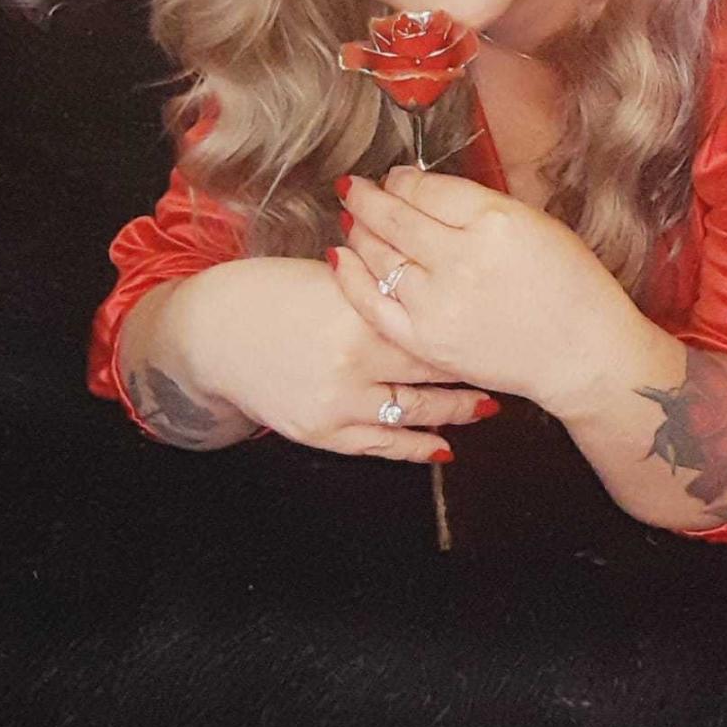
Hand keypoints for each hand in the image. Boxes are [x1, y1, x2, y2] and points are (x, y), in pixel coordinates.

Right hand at [180, 256, 496, 461]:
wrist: (215, 333)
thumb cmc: (276, 293)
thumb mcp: (335, 278)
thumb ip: (386, 287)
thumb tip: (441, 279)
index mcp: (361, 313)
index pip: (434, 324)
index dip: (474, 329)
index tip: (505, 326)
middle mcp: (355, 361)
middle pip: (434, 370)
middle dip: (477, 370)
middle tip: (511, 367)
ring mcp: (339, 402)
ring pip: (416, 412)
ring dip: (457, 410)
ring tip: (488, 405)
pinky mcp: (322, 432)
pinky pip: (382, 445)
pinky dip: (416, 447)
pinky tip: (444, 445)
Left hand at [330, 167, 645, 407]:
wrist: (581, 353)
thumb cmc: (571, 286)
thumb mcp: (536, 223)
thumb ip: (479, 206)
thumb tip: (426, 192)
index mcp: (494, 221)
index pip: (426, 188)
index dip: (403, 179)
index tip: (396, 177)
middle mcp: (461, 258)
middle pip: (394, 216)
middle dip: (368, 197)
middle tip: (354, 186)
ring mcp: (439, 302)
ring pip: (378, 255)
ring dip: (358, 230)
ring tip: (351, 217)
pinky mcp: (426, 339)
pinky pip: (372, 302)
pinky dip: (352, 276)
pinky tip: (341, 257)